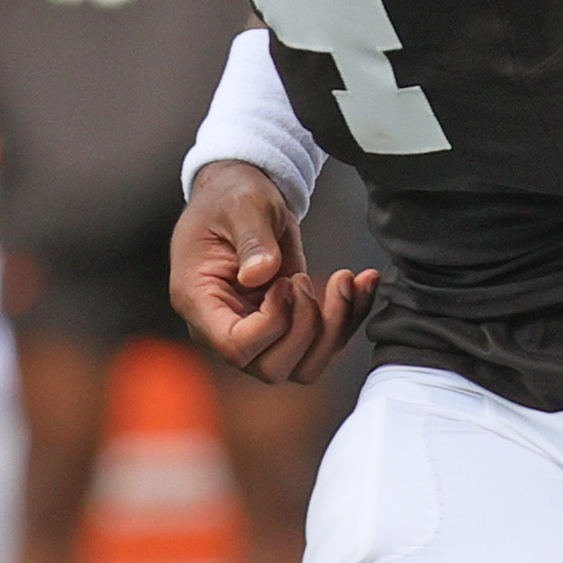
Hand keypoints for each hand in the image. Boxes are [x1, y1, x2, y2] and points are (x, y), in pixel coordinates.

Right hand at [172, 161, 376, 382]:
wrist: (241, 195)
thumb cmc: (231, 198)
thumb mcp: (241, 206)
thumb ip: (252, 239)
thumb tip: (261, 274)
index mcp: (200, 301)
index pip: (236, 346)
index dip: (272, 323)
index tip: (286, 281)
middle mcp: (225, 327)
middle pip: (272, 367)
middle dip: (306, 328)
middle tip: (304, 279)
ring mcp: (258, 333)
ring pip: (303, 366)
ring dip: (334, 328)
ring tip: (343, 280)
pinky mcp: (287, 326)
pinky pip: (324, 345)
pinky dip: (350, 317)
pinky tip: (363, 282)